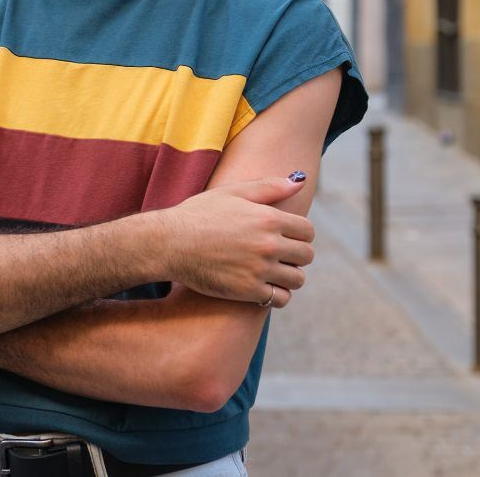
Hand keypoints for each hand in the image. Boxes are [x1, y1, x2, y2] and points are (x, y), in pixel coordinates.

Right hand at [158, 176, 314, 307]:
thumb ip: (269, 187)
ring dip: (289, 276)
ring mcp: (259, 270)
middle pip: (306, 255)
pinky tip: (264, 286)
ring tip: (274, 271)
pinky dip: (277, 294)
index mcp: (268, 218)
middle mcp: (268, 244)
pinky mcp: (248, 291)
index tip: (288, 236)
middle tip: (281, 254)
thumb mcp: (233, 192)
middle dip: (296, 254)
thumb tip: (300, 181)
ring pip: (297, 279)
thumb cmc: (200, 213)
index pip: (308, 231)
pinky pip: (281, 299)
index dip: (300, 233)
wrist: (171, 243)